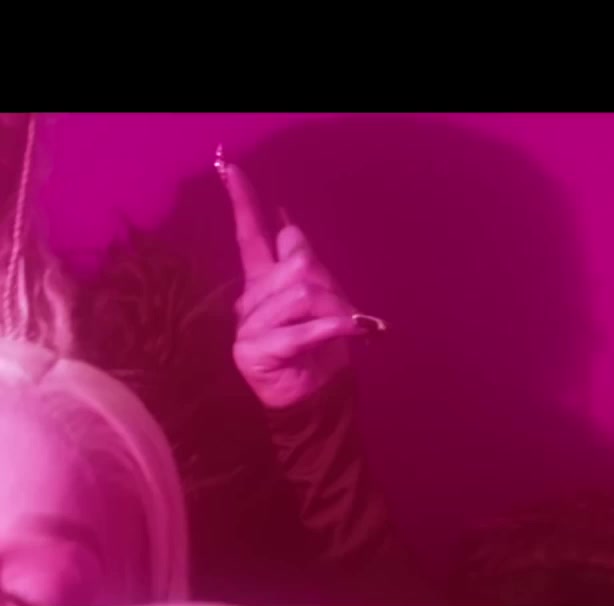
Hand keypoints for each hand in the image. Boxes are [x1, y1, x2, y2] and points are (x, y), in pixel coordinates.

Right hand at [223, 161, 371, 408]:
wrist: (316, 397)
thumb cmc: (321, 349)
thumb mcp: (324, 301)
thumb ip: (307, 268)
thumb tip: (290, 230)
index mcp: (264, 282)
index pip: (251, 236)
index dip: (244, 203)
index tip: (232, 170)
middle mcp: (250, 299)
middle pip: (296, 264)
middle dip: (330, 286)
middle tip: (342, 312)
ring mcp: (247, 325)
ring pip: (300, 293)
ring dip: (334, 311)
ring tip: (341, 331)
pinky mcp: (253, 350)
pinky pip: (304, 328)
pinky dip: (334, 328)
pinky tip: (352, 330)